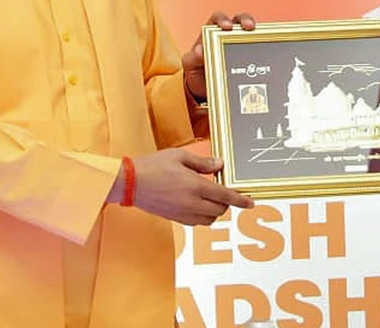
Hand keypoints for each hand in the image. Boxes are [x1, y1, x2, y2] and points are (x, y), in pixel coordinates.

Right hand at [111, 148, 253, 225]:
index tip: (250, 202)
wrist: (128, 183)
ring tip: (210, 198)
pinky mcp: (174, 218)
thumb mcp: (179, 156)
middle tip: (223, 191)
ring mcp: (182, 213)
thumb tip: (219, 164)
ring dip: (215, 211)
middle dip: (227, 202)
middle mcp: (191, 203)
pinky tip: (197, 205)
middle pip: (220, 210)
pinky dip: (202, 216)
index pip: (225, 196)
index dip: (241, 200)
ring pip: (209, 219)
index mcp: (195, 186)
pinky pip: (196, 223)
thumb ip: (202, 163)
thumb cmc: (152, 166)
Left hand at [183, 11, 255, 99]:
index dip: (223, 19)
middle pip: (240, 19)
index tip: (227, 27)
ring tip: (262, 39)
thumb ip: (192, 58)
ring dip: (258, 33)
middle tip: (249, 27)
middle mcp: (228, 35)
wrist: (204, 89)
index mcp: (211, 32)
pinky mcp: (249, 57)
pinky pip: (258, 50)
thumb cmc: (196, 71)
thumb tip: (200, 51)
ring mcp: (240, 45)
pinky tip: (265, 57)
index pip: (218, 18)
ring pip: (252, 33)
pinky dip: (263, 50)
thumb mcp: (190, 66)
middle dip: (246, 20)